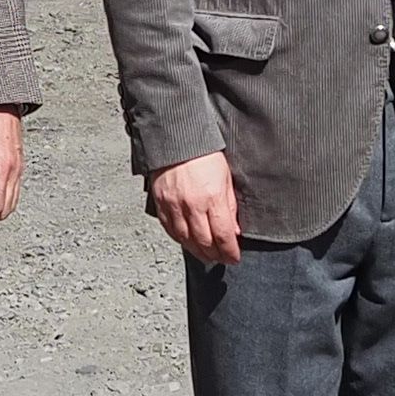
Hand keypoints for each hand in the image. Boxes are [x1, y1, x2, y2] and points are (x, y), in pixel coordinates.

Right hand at [144, 149, 241, 263]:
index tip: (234, 257)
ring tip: (206, 255)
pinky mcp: (160, 203)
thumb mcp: (227, 177)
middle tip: (222, 258)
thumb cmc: (204, 152)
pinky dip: (180, 240)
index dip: (230, 252)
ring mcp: (174, 205)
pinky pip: (169, 229)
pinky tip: (187, 242)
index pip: (223, 235)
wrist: (177, 136)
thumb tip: (233, 229)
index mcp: (212, 197)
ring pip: (186, 240)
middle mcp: (192, 204)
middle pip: (204, 242)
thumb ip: (230, 205)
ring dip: (198, 251)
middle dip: (215, 255)